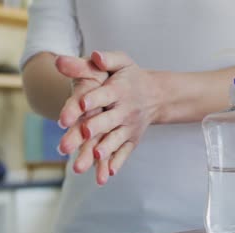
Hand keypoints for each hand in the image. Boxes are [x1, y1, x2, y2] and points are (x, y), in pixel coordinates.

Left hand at [58, 51, 162, 184]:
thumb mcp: (121, 62)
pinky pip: (124, 152)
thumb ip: (105, 59)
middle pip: (107, 120)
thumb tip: (93, 55)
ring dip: (105, 150)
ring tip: (94, 157)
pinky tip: (107, 174)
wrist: (156, 94)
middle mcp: (125, 110)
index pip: (105, 95)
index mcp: (119, 90)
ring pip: (114, 140)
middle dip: (92, 129)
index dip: (93, 98)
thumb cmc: (130, 76)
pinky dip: (117, 163)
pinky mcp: (132, 140)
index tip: (80, 103)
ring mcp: (129, 127)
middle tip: (78, 135)